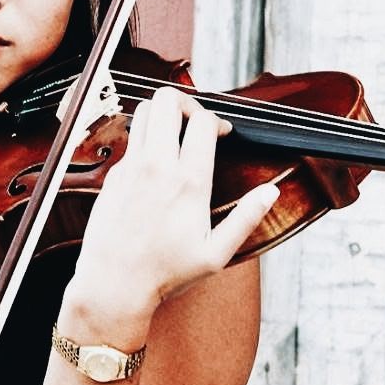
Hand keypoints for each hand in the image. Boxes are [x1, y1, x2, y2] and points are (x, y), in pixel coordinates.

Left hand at [70, 84, 278, 319]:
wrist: (113, 283)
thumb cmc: (166, 273)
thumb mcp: (217, 253)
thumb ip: (246, 218)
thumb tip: (271, 191)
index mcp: (189, 182)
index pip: (203, 122)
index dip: (217, 120)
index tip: (222, 134)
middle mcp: (158, 167)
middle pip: (168, 100)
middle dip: (187, 103)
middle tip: (195, 123)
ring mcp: (131, 167)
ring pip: (145, 111)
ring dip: (163, 114)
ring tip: (176, 135)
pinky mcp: (113, 175)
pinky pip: (131, 140)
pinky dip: (145, 139)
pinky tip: (155, 163)